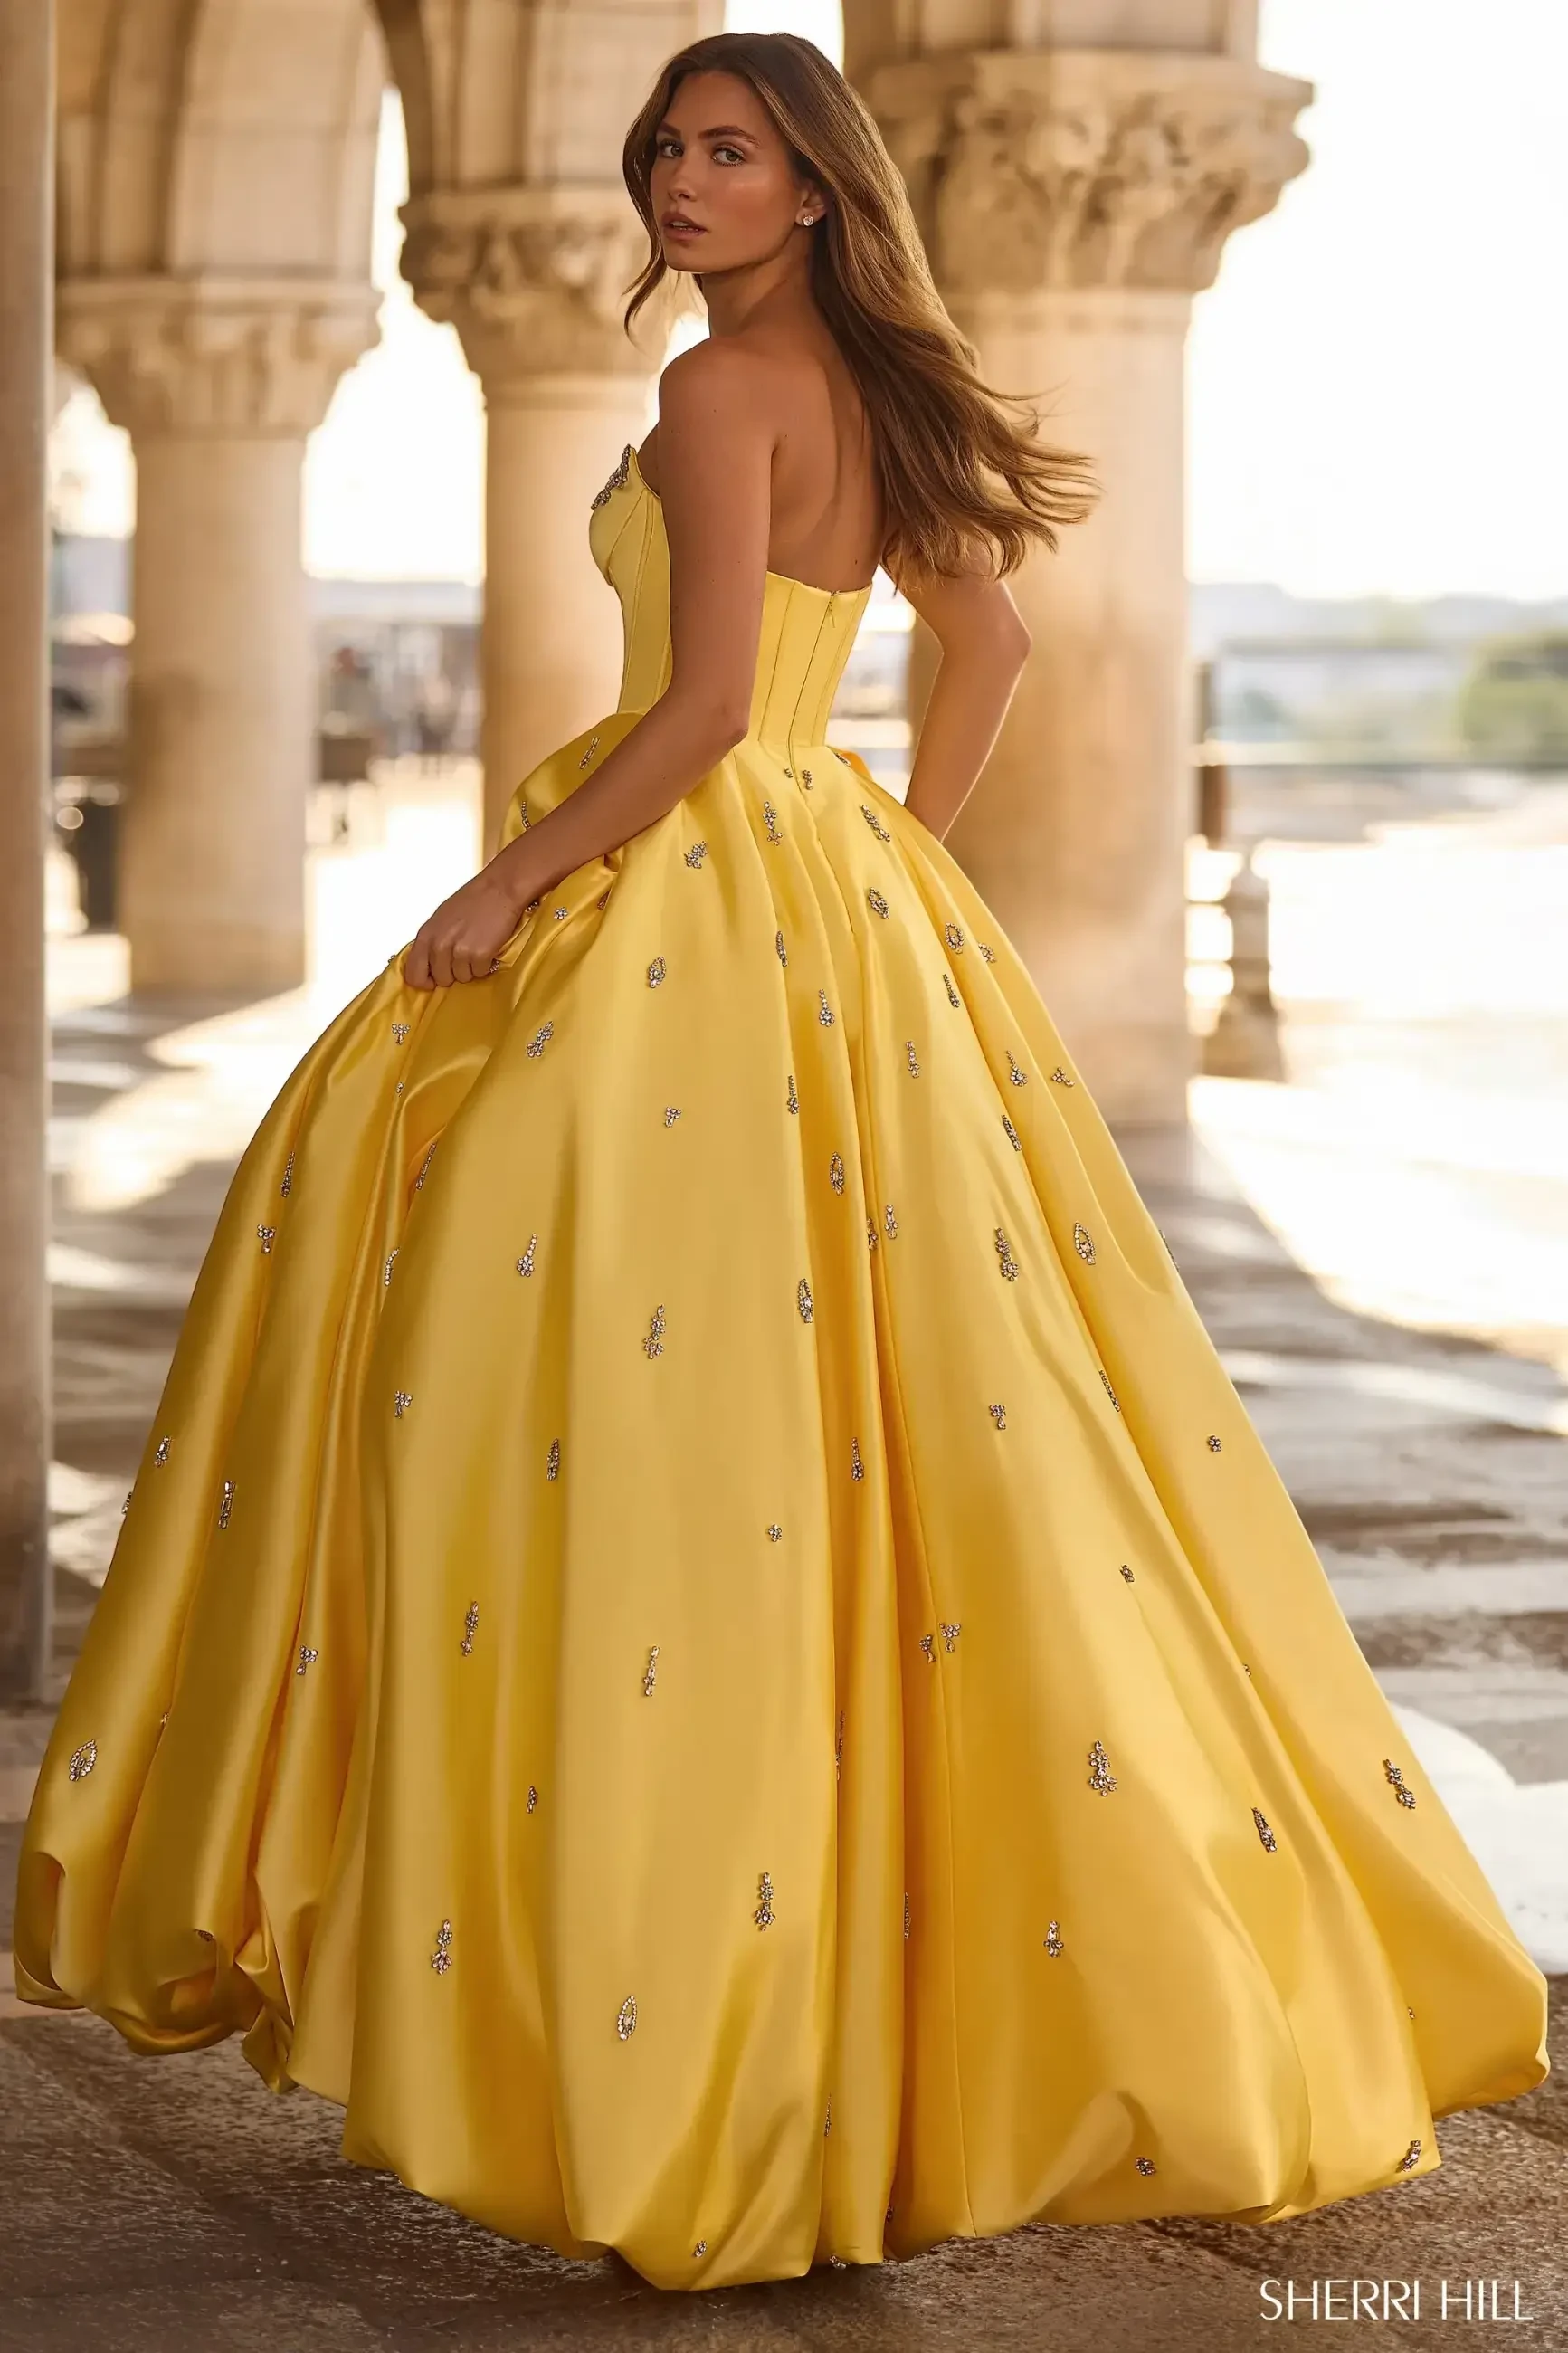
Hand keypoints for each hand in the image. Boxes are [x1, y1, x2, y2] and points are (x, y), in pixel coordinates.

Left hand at [404, 848, 537, 989]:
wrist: (500, 889)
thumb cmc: (473, 900)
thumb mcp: (441, 919)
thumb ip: (432, 942)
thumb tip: (429, 965)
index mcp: (426, 935)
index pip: (413, 975)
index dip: (425, 981)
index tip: (434, 979)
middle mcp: (439, 945)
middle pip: (442, 979)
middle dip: (453, 972)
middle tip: (464, 955)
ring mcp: (459, 951)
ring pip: (463, 978)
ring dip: (471, 968)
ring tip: (478, 947)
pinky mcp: (479, 955)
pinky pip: (480, 973)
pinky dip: (486, 964)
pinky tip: (488, 947)